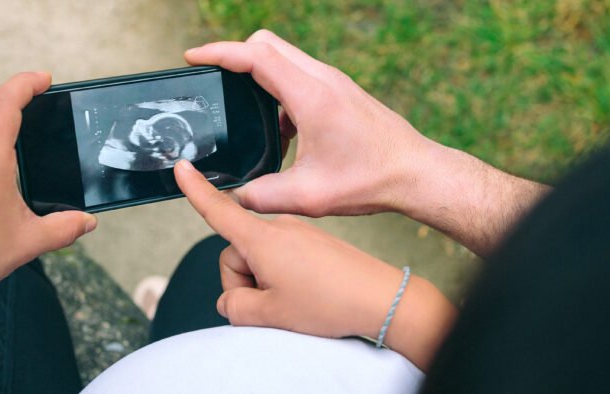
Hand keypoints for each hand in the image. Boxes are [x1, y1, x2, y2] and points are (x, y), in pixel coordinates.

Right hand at [174, 160, 455, 369]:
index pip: (219, 208)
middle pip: (240, 244)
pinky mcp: (315, 236)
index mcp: (265, 234)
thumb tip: (233, 297)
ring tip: (297, 291)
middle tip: (274, 297)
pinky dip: (285, 264)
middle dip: (246, 273)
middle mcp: (282, 222)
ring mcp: (301, 226)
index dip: (195, 191)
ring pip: (263, 247)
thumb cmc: (332, 301)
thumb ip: (236, 304)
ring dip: (267, 271)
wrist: (385, 296)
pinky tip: (307, 281)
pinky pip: (284, 246)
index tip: (179, 167)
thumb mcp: (271, 313)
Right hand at [185, 30, 548, 254]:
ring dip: (258, 73)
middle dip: (234, 55)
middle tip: (212, 79)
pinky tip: (279, 129)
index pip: (256, 56)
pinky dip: (279, 88)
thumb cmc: (370, 181)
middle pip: (267, 45)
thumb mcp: (309, 197)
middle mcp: (323, 79)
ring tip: (241, 109)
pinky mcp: (341, 91)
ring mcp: (334, 82)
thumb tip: (233, 198)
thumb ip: (262, 197)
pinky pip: (300, 74)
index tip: (193, 57)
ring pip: (284, 57)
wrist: (416, 174)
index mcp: (311, 96)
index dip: (219, 52)